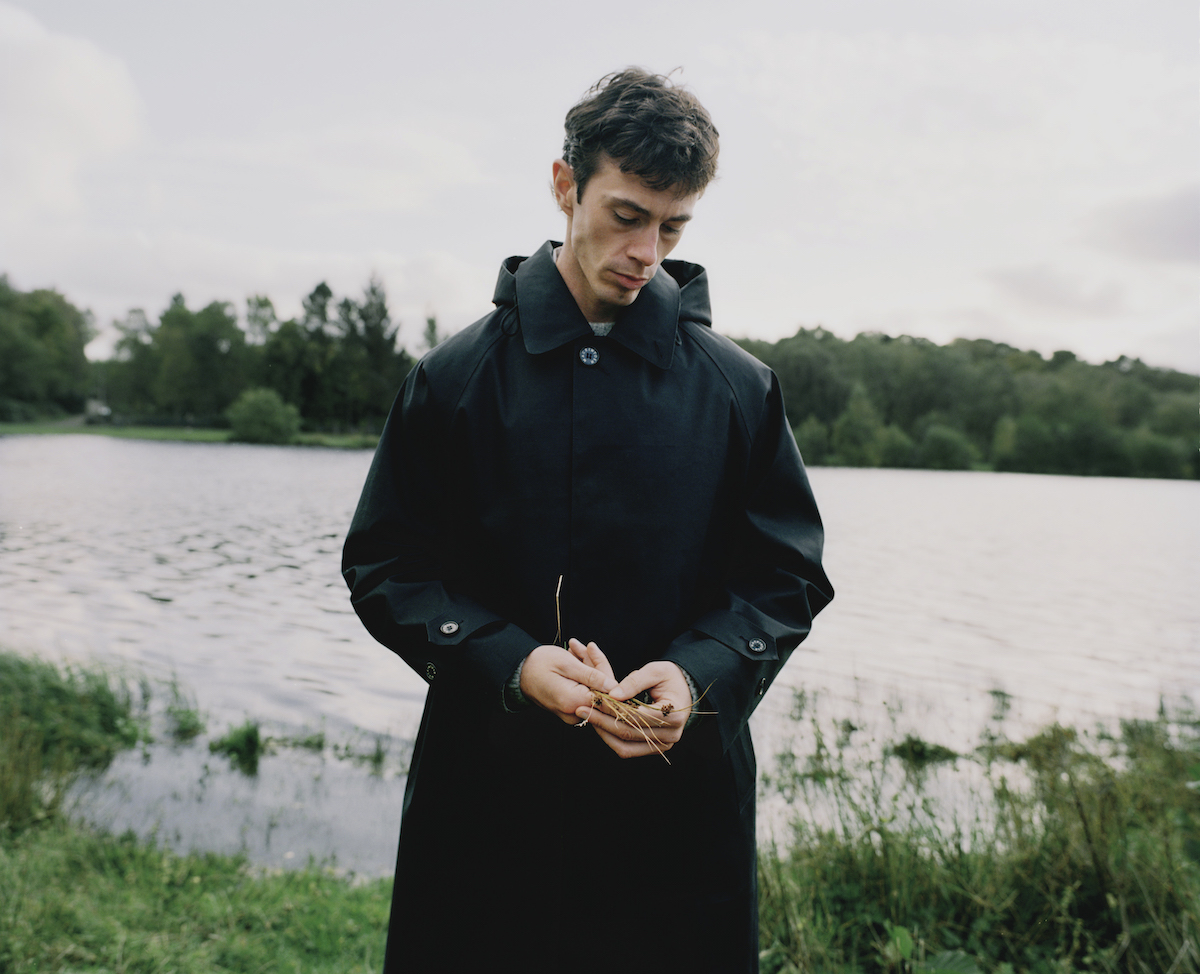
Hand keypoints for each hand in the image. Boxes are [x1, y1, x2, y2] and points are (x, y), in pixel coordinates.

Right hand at [520, 642, 616, 724]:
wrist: (518, 672)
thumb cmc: (538, 665)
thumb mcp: (566, 664)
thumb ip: (592, 676)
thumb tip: (614, 686)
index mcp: (574, 703)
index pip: (606, 692)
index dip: (603, 669)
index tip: (593, 650)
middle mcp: (574, 713)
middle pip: (601, 690)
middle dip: (595, 665)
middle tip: (585, 646)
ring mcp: (573, 712)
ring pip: (593, 688)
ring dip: (588, 666)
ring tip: (575, 649)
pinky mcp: (571, 708)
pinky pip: (585, 690)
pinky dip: (583, 673)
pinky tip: (574, 658)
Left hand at [577, 660, 691, 758]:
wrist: (684, 690)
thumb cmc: (670, 678)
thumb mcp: (655, 671)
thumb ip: (634, 682)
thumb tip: (612, 694)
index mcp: (674, 714)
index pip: (636, 715)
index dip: (612, 708)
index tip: (592, 699)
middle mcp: (670, 734)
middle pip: (629, 732)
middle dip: (602, 721)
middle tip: (581, 709)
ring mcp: (663, 745)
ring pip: (626, 746)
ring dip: (603, 733)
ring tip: (587, 717)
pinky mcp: (654, 748)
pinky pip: (628, 749)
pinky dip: (611, 739)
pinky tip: (599, 725)